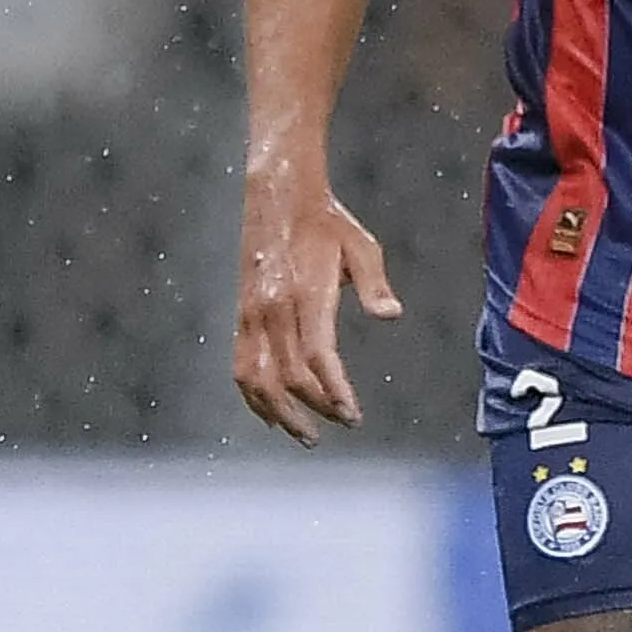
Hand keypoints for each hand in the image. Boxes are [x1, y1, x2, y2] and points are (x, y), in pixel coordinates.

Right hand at [234, 171, 401, 443]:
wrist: (279, 196)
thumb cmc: (328, 225)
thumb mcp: (362, 247)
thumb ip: (374, 285)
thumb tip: (391, 315)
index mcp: (304, 293)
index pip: (316, 356)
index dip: (333, 391)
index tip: (352, 415)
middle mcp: (273, 308)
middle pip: (288, 376)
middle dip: (315, 408)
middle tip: (343, 424)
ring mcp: (252, 314)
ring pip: (256, 378)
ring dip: (280, 413)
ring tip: (306, 435)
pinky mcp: (241, 316)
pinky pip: (241, 366)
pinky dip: (253, 397)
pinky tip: (272, 416)